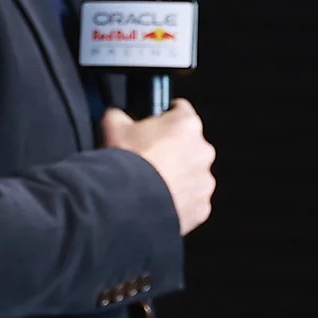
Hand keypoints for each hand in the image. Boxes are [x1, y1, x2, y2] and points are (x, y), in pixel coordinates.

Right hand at [101, 99, 215, 234]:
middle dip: (173, 151)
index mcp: (187, 124)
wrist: (124, 204)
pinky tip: (159, 202)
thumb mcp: (113, 125)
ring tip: (153, 185)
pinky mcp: (202, 207)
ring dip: (178, 177)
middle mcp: (204, 150)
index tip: (154, 127)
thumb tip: (118, 115)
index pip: (180, 111)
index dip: (165, 118)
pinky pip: (192, 200)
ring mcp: (205, 181)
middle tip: (150, 160)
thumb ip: (121, 114)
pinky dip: (179, 201)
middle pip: (190, 146)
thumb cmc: (123, 161)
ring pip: (193, 175)